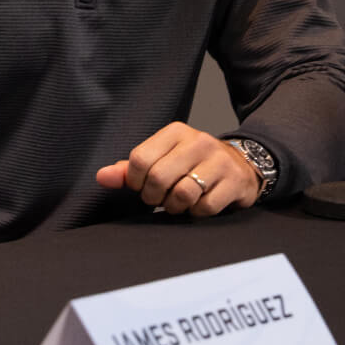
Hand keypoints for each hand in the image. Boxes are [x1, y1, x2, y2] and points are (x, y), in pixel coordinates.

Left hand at [94, 121, 259, 216]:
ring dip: (176, 207)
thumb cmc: (193, 165)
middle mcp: (198, 141)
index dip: (136, 182)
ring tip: (179, 203)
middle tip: (160, 199)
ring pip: (182, 193)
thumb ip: (131, 169)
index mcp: (176, 132)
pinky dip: (197, 213)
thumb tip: (102, 177)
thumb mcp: (163, 159)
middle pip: (158, 177)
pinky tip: (199, 204)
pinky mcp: (234, 181)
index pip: (139, 159)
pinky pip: (205, 207)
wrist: (242, 166)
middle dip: (154, 197)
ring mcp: (219, 161)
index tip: (143, 187)